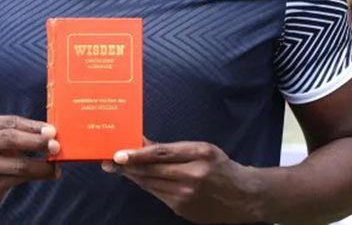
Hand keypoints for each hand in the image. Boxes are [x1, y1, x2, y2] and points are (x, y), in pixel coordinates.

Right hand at [0, 115, 60, 211]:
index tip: (53, 130)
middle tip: (56, 145)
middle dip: (37, 141)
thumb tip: (51, 133)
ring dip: (42, 165)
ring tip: (56, 166)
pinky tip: (48, 174)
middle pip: (12, 138)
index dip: (34, 126)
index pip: (11, 122)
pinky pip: (18, 179)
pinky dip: (37, 176)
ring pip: (18, 164)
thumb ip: (17, 132)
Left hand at [101, 139, 258, 223]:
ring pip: (150, 184)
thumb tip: (142, 142)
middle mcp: (193, 176)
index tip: (118, 154)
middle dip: (127, 166)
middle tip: (108, 161)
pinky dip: (146, 185)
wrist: (242, 196)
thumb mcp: (202, 149)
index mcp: (200, 154)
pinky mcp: (182, 209)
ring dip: (133, 175)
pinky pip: (157, 194)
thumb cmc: (219, 166)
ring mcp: (187, 196)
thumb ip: (172, 148)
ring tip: (118, 167)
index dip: (137, 154)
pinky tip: (138, 178)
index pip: (162, 154)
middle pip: (151, 170)